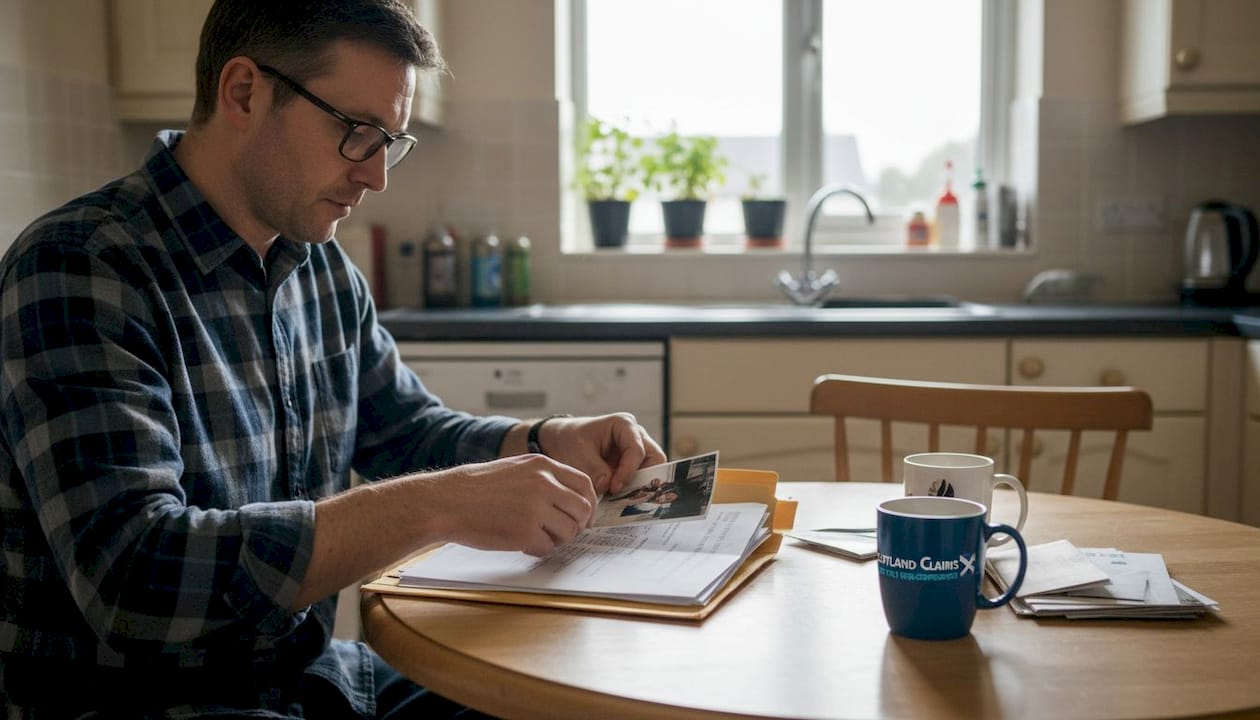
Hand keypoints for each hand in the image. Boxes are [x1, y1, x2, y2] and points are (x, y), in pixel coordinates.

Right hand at [421, 454, 597, 556]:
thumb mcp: (516, 468)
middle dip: (577, 525)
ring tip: (538, 537)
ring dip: (558, 539)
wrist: (447, 501)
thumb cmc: (478, 487)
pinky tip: (523, 544)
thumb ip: (544, 478)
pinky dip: (539, 550)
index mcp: (543, 465)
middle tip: (564, 533)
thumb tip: (572, 499)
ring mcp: (535, 508)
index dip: (588, 503)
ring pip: (569, 531)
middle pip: (582, 509)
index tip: (583, 516)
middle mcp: (543, 484)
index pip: (584, 484)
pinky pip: (547, 547)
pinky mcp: (525, 532)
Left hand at [537, 413, 666, 495]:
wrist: (562, 443)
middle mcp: (636, 436)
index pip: (636, 450)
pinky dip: (634, 490)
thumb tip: (608, 486)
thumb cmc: (571, 441)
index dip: (628, 471)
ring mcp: (637, 450)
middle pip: (655, 459)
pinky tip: (620, 501)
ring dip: (640, 486)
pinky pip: (642, 479)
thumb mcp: (578, 454)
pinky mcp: (633, 465)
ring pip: (653, 470)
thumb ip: (595, 470)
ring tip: (622, 500)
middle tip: (627, 497)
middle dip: (644, 479)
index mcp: (623, 425)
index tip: (614, 488)